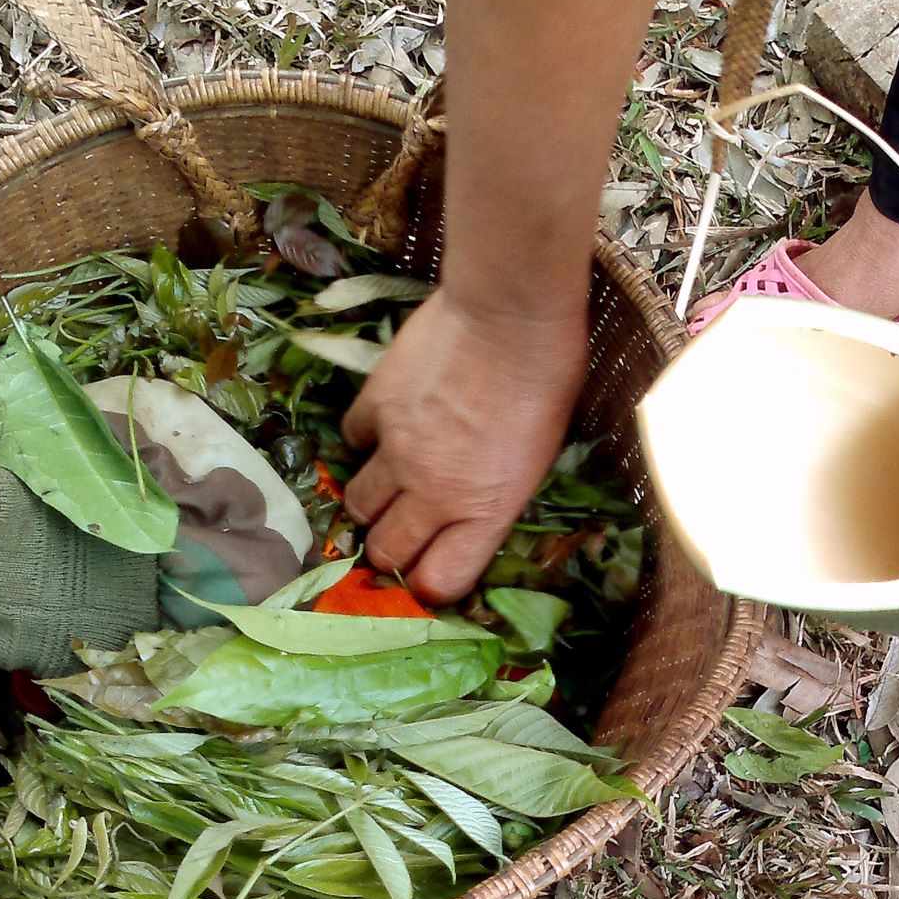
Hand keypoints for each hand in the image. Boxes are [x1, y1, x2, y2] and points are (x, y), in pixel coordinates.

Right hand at [341, 288, 587, 604]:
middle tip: (400, 534)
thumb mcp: (539, 456)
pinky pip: (352, 442)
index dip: (431, 585)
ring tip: (388, 487)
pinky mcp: (373, 407)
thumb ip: (495, 495)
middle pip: (385, 551)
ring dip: (370, 505)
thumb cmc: (546, 380)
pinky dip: (364, 442)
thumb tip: (469, 510)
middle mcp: (434, 492)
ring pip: (358, 505)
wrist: (509, 313)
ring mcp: (397, 451)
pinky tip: (384, 429)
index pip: (439, 582)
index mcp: (485, 510)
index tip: (432, 572)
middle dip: (390, 552)